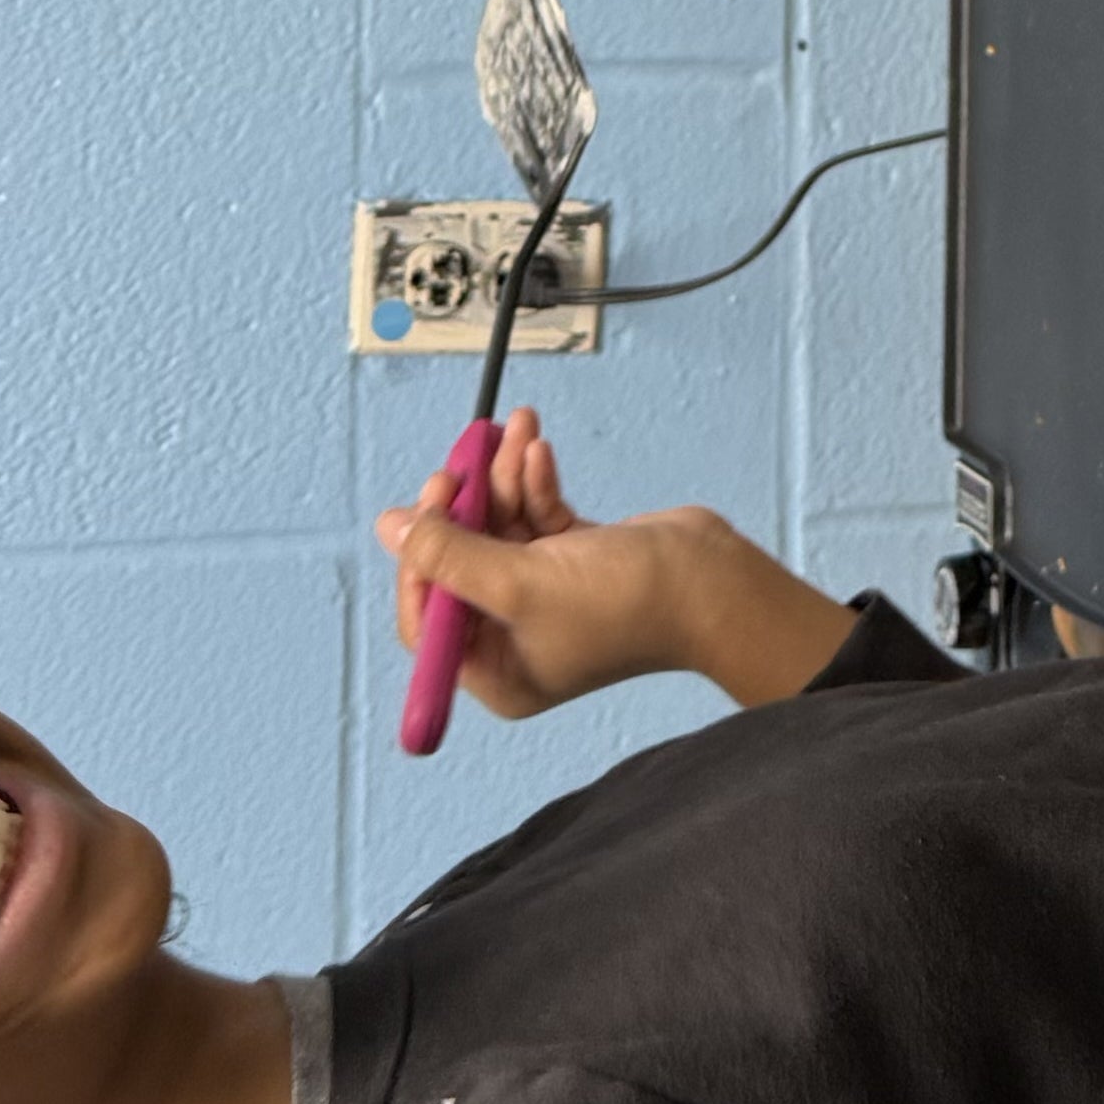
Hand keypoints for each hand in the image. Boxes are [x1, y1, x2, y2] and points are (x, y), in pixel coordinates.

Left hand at [375, 419, 712, 715]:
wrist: (714, 586)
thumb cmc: (625, 604)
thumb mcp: (520, 583)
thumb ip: (449, 556)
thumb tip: (389, 528)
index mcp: (500, 671)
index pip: (429, 620)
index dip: (420, 564)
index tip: (427, 510)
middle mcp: (517, 637)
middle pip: (461, 563)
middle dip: (464, 507)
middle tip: (462, 462)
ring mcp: (548, 596)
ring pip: (500, 527)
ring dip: (503, 478)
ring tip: (513, 433)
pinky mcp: (577, 559)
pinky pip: (536, 515)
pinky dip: (534, 483)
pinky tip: (539, 450)